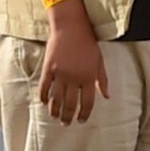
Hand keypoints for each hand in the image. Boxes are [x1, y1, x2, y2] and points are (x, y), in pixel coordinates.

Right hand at [38, 1, 106, 122]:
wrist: (71, 26)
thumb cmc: (88, 42)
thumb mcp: (99, 61)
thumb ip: (103, 80)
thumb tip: (106, 96)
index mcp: (89, 77)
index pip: (87, 102)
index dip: (84, 114)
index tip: (81, 121)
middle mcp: (74, 78)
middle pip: (70, 104)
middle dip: (68, 117)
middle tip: (66, 123)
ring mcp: (60, 74)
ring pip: (56, 99)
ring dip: (55, 110)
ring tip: (54, 116)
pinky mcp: (48, 68)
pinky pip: (44, 87)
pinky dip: (43, 96)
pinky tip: (44, 102)